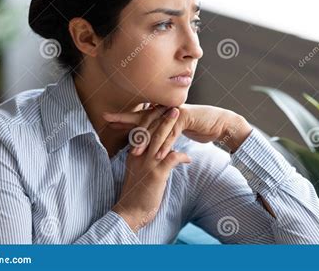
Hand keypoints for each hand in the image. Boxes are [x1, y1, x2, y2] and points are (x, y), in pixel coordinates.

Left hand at [103, 104, 252, 157]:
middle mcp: (166, 108)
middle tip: (109, 120)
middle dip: (126, 119)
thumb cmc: (198, 126)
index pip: (141, 114)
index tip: (109, 120)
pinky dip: (165, 146)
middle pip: (143, 116)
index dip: (125, 117)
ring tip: (135, 153)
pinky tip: (159, 156)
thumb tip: (149, 135)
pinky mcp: (185, 117)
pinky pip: (172, 134)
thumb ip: (163, 129)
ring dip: (146, 141)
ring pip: (157, 127)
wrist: (219, 123)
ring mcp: (175, 112)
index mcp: (162, 111)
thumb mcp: (177, 128)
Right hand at [111, 107, 190, 231]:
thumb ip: (143, 159)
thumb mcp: (137, 172)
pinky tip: (188, 159)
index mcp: (134, 154)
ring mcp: (147, 164)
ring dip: (170, 127)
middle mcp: (139, 156)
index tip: (160, 107)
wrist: (130, 213)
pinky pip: (171, 159)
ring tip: (180, 116)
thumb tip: (154, 151)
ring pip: (159, 139)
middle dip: (162, 116)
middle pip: (151, 130)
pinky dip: (181, 156)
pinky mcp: (156, 174)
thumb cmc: (136, 194)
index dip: (152, 118)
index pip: (142, 131)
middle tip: (172, 105)